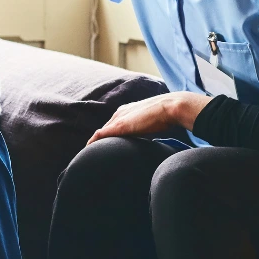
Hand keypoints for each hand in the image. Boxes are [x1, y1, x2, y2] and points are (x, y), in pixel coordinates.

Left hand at [86, 91, 211, 145]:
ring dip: (96, 140)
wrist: (169, 107)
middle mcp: (120, 113)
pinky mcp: (119, 126)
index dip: (109, 134)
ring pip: (102, 131)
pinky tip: (89, 147)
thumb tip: (151, 134)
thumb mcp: (152, 120)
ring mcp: (119, 119)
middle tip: (94, 149)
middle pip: (106, 127)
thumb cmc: (166, 115)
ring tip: (90, 150)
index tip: (104, 143)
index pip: (114, 124)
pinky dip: (94, 140)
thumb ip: (147, 126)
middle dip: (100, 138)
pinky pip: (101, 134)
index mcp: (127, 111)